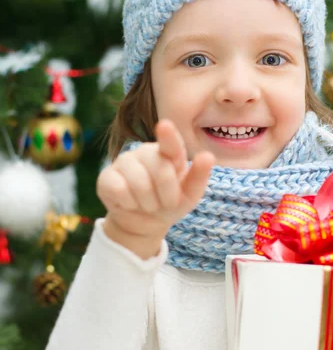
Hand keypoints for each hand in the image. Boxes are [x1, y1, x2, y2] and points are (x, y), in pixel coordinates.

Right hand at [97, 119, 214, 251]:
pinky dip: (129, 204)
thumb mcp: (189, 195)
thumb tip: (208, 156)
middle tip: (166, 203)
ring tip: (149, 205)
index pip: (170, 143)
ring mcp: (124, 162)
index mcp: (168, 153)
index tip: (164, 126)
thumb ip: (199, 176)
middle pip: (160, 170)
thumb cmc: (170, 203)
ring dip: (149, 203)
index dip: (168, 136)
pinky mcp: (107, 177)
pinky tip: (130, 203)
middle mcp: (145, 152)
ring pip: (139, 183)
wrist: (144, 223)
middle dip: (167, 195)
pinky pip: (119, 190)